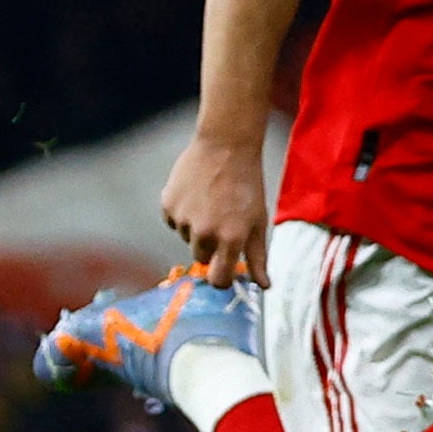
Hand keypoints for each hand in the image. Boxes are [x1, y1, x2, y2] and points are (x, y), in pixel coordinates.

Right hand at [159, 129, 271, 286]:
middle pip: (201, 258)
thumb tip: (264, 286)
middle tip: (221, 220)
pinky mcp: (168, 205)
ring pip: (187, 238)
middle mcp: (205, 232)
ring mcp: (184, 219)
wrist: (226, 145)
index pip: (218, 280)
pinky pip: (173, 221)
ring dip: (196, 227)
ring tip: (210, 201)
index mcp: (231, 238)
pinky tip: (195, 194)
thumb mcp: (258, 221)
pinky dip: (182, 213)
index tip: (223, 270)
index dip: (220, 278)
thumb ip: (258, 257)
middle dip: (210, 246)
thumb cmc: (247, 183)